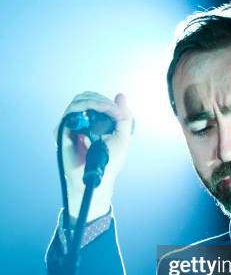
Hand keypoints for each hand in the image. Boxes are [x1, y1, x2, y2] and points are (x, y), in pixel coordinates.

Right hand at [56, 92, 133, 220]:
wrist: (97, 179)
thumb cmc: (109, 162)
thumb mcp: (123, 137)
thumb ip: (124, 117)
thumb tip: (121, 96)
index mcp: (93, 122)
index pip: (95, 101)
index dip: (106, 101)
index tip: (119, 112)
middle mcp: (80, 123)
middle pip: (85, 98)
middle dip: (101, 100)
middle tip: (114, 111)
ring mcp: (71, 126)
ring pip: (78, 102)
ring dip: (95, 102)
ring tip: (108, 109)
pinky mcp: (63, 131)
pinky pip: (70, 113)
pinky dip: (85, 108)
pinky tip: (97, 114)